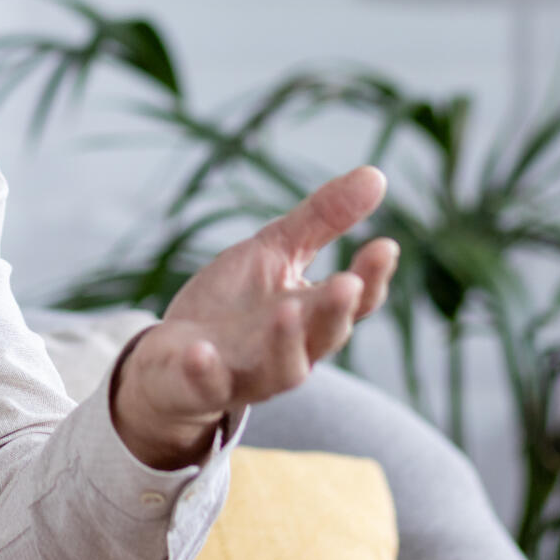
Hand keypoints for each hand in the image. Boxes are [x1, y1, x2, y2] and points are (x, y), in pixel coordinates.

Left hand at [109, 166, 398, 469]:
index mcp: (311, 316)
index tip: (384, 245)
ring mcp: (247, 372)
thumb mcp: (274, 252)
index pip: (354, 301)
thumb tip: (377, 174)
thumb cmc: (235, 305)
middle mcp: (290, 350)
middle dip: (335, 311)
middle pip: (324, 336)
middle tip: (347, 283)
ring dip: (284, 341)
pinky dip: (205, 371)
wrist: (174, 358)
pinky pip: (207, 385)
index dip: (372, 277)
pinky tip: (199, 351)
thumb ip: (322, 220)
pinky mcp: (201, 385)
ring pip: (280, 368)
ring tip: (285, 310)